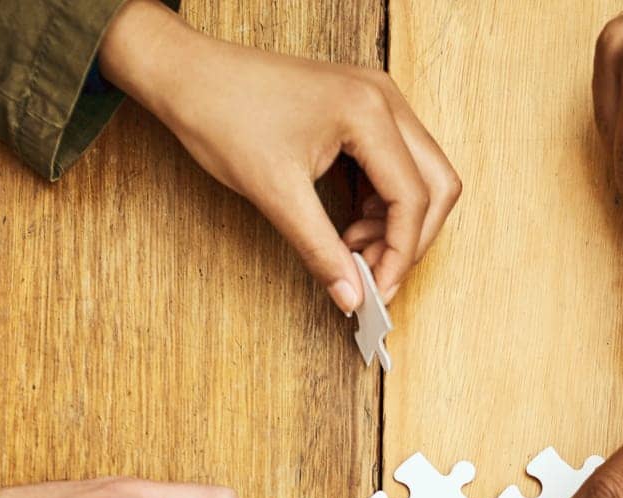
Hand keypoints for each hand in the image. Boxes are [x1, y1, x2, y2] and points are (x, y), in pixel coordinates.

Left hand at [100, 0, 459, 310]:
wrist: (186, 75)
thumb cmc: (222, 113)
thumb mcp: (275, 194)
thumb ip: (321, 251)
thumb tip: (351, 297)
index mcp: (368, 111)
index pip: (414, 197)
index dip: (401, 254)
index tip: (378, 292)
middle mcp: (383, 100)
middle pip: (436, 185)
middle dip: (411, 240)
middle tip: (374, 277)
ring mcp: (375, 103)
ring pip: (419, 179)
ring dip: (394, 225)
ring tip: (352, 252)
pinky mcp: (361, 112)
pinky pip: (393, 168)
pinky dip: (379, 206)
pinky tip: (348, 229)